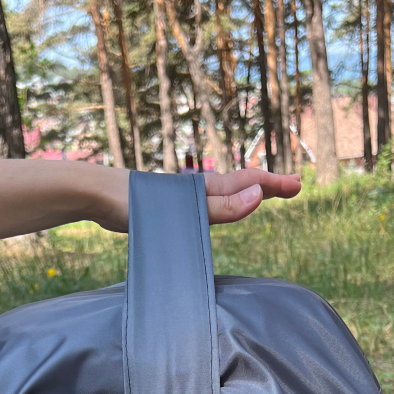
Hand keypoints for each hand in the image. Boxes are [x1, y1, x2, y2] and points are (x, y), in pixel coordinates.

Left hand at [94, 167, 300, 232]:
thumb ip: (220, 207)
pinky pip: (205, 204)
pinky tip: (215, 210)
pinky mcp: (168, 207)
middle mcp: (198, 190)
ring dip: (245, 193)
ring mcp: (183, 197)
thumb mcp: (183, 209)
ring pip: (222, 193)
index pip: (249, 183)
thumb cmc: (135, 203)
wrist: (95, 195)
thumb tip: (257, 195)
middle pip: (240, 185)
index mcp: (205, 189)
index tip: (298, 185)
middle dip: (267, 186)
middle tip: (291, 187)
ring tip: (261, 195)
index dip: (274, 185)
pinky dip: (222, 203)